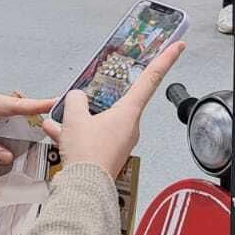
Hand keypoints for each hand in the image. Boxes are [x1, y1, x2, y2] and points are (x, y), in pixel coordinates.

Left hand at [0, 91, 55, 164]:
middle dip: (34, 112)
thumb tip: (6, 157)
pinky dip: (9, 126)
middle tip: (53, 118)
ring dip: (21, 121)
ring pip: (8, 114)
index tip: (55, 102)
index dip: (36, 105)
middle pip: (15, 107)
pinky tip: (14, 137)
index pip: (14, 104)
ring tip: (38, 129)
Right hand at [42, 42, 185, 177]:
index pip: (151, 79)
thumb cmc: (88, 154)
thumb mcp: (75, 118)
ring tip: (61, 119)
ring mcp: (120, 141)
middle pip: (117, 102)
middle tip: (85, 96)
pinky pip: (92, 136)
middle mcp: (129, 126)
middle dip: (97, 99)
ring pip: (100, 121)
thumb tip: (76, 98)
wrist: (84, 188)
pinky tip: (56, 131)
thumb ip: (76, 100)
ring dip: (80, 119)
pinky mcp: (108, 153)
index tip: (178, 46)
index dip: (165, 60)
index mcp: (129, 113)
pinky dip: (75, 133)